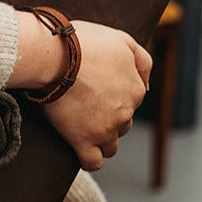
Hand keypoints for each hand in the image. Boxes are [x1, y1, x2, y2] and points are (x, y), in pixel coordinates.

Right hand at [42, 20, 151, 170]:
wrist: (52, 55)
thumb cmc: (82, 42)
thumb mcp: (120, 39)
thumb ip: (142, 60)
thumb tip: (148, 84)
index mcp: (135, 89)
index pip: (131, 100)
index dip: (112, 94)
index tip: (94, 86)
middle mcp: (125, 112)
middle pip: (122, 124)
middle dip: (108, 117)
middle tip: (84, 101)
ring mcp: (105, 129)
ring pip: (110, 145)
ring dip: (100, 137)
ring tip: (80, 122)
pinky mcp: (83, 140)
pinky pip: (92, 162)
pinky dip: (88, 158)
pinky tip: (79, 146)